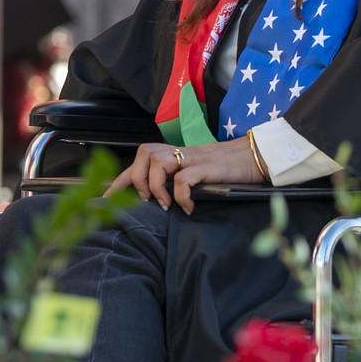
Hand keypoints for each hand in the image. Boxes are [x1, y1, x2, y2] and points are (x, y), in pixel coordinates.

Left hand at [107, 139, 266, 214]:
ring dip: (157, 186)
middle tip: (149, 200)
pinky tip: (189, 208)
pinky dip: (181, 196)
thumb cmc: (227, 168)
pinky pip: (184, 179)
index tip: (105, 200)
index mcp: (176, 154)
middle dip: (137, 179)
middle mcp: (181, 153)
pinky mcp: (207, 168)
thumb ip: (179, 178)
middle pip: (144, 154)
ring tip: (166, 205)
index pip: (140, 160)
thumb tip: (160, 200)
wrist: (255, 157)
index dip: (120, 179)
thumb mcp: (198, 172)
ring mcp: (193, 158)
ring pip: (158, 162)